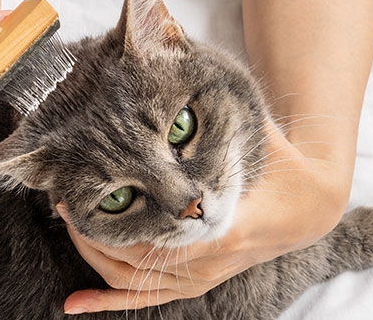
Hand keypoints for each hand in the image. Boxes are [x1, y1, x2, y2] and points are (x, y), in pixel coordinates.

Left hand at [57, 123, 347, 313]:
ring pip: (128, 278)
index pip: (145, 227)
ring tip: (70, 224)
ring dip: (92, 253)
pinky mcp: (193, 283)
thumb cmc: (278, 168)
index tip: (76, 192)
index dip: (105, 213)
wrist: (307, 206)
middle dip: (90, 228)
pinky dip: (106, 302)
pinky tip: (74, 304)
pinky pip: (144, 298)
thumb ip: (213, 120)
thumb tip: (176, 75)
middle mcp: (203, 262)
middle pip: (128, 254)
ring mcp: (197, 277)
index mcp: (215, 227)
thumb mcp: (249, 137)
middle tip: (65, 200)